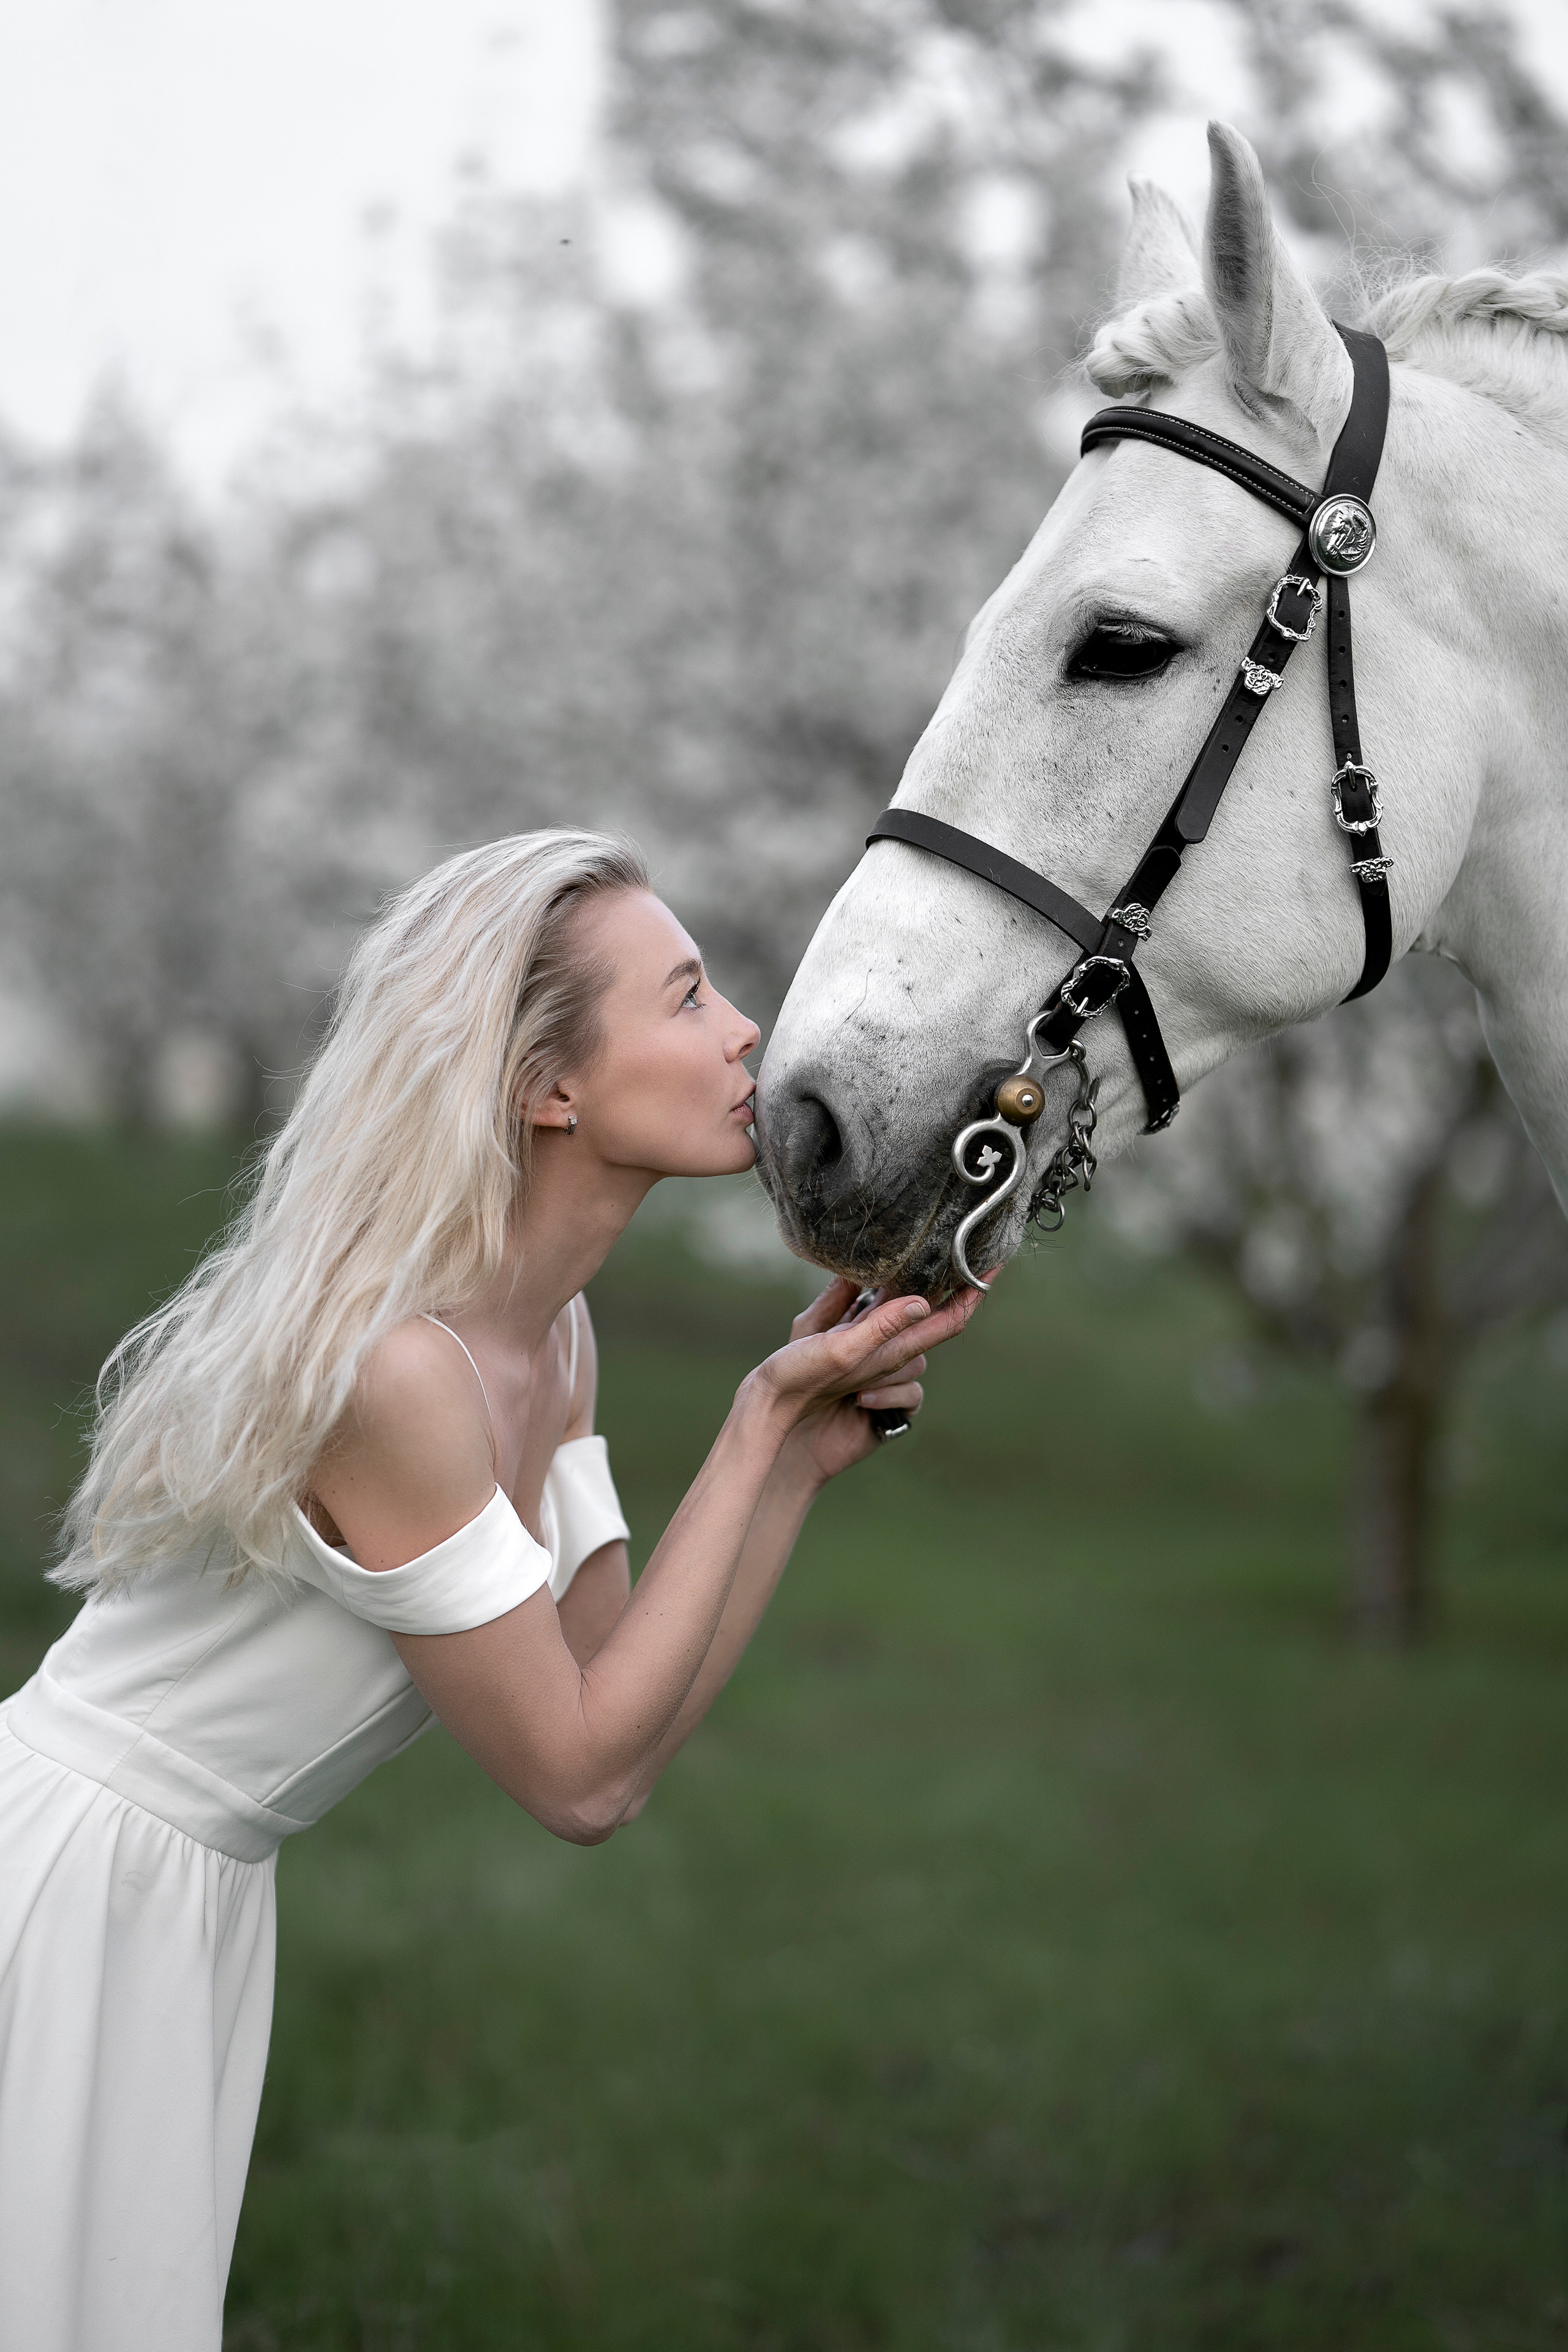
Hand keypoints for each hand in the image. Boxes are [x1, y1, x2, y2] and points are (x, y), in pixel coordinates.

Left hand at [752, 1274, 983, 1485]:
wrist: (781, 1416)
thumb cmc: (793, 1370)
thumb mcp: (810, 1326)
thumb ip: (837, 1299)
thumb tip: (862, 1268)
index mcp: (874, 1326)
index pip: (916, 1299)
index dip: (947, 1282)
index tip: (978, 1260)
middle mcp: (889, 1351)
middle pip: (937, 1326)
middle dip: (960, 1306)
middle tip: (976, 1284)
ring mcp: (893, 1380)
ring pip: (918, 1362)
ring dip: (892, 1368)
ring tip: (855, 1382)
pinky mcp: (893, 1410)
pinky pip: (912, 1395)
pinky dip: (889, 1395)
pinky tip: (861, 1401)